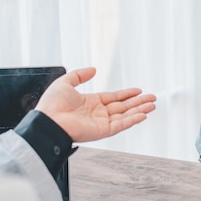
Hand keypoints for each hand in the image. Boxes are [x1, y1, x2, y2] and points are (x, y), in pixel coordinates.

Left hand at [35, 67, 155, 141]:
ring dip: (139, 110)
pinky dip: (133, 120)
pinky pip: (121, 125)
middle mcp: (98, 113)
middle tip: (152, 98)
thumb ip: (80, 75)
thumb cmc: (51, 105)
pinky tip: (143, 115)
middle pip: (123, 106)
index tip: (138, 91)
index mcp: (90, 103)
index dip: (126, 94)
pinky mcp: (102, 131)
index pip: (114, 98)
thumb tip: (93, 69)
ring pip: (125, 115)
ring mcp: (101, 123)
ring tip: (152, 105)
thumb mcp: (65, 82)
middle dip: (138, 102)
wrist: (47, 121)